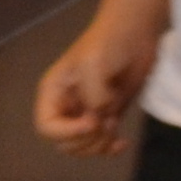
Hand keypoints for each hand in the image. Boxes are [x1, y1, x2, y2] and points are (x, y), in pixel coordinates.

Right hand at [34, 19, 156, 155]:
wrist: (134, 32)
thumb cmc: (107, 42)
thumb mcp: (92, 64)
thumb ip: (93, 96)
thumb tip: (100, 117)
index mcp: (53, 92)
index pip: (46, 127)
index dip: (66, 132)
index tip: (92, 122)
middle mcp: (67, 107)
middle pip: (64, 143)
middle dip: (86, 139)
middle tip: (106, 121)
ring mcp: (87, 113)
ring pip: (83, 147)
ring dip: (99, 144)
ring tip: (114, 122)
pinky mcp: (108, 116)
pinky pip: (102, 144)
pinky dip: (111, 148)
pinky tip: (122, 143)